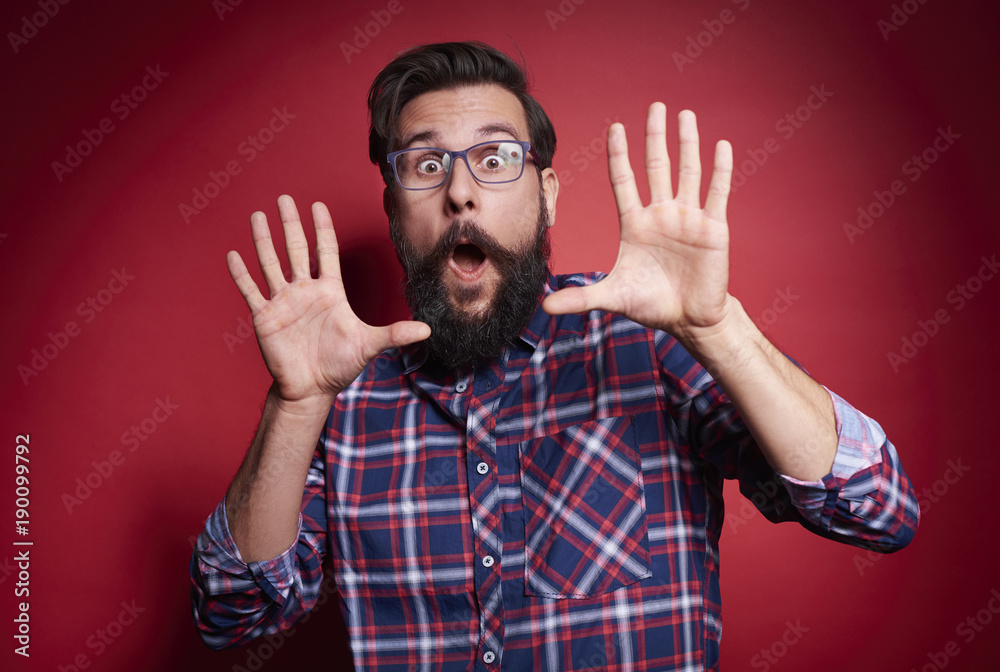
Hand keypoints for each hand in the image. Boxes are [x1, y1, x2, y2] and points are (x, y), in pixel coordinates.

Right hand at [227, 195, 429, 404]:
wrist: (311, 389)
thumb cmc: (339, 365)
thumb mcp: (369, 345)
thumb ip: (396, 333)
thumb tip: (428, 331)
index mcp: (329, 291)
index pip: (325, 251)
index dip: (322, 228)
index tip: (317, 205)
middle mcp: (305, 291)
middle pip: (296, 249)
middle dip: (291, 224)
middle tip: (285, 198)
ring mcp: (283, 302)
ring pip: (271, 263)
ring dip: (264, 240)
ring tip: (257, 215)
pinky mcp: (265, 317)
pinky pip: (251, 291)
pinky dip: (242, 274)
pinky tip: (234, 255)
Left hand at [543, 104, 734, 342]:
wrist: (689, 320)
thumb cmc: (651, 304)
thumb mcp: (612, 298)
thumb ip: (580, 298)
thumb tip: (544, 306)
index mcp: (635, 224)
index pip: (624, 181)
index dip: (619, 155)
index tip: (615, 128)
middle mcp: (661, 214)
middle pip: (656, 166)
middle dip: (655, 136)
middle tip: (655, 106)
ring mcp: (688, 218)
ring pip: (687, 171)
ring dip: (687, 143)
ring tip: (685, 115)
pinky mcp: (713, 228)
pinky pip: (717, 192)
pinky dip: (719, 169)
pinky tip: (720, 144)